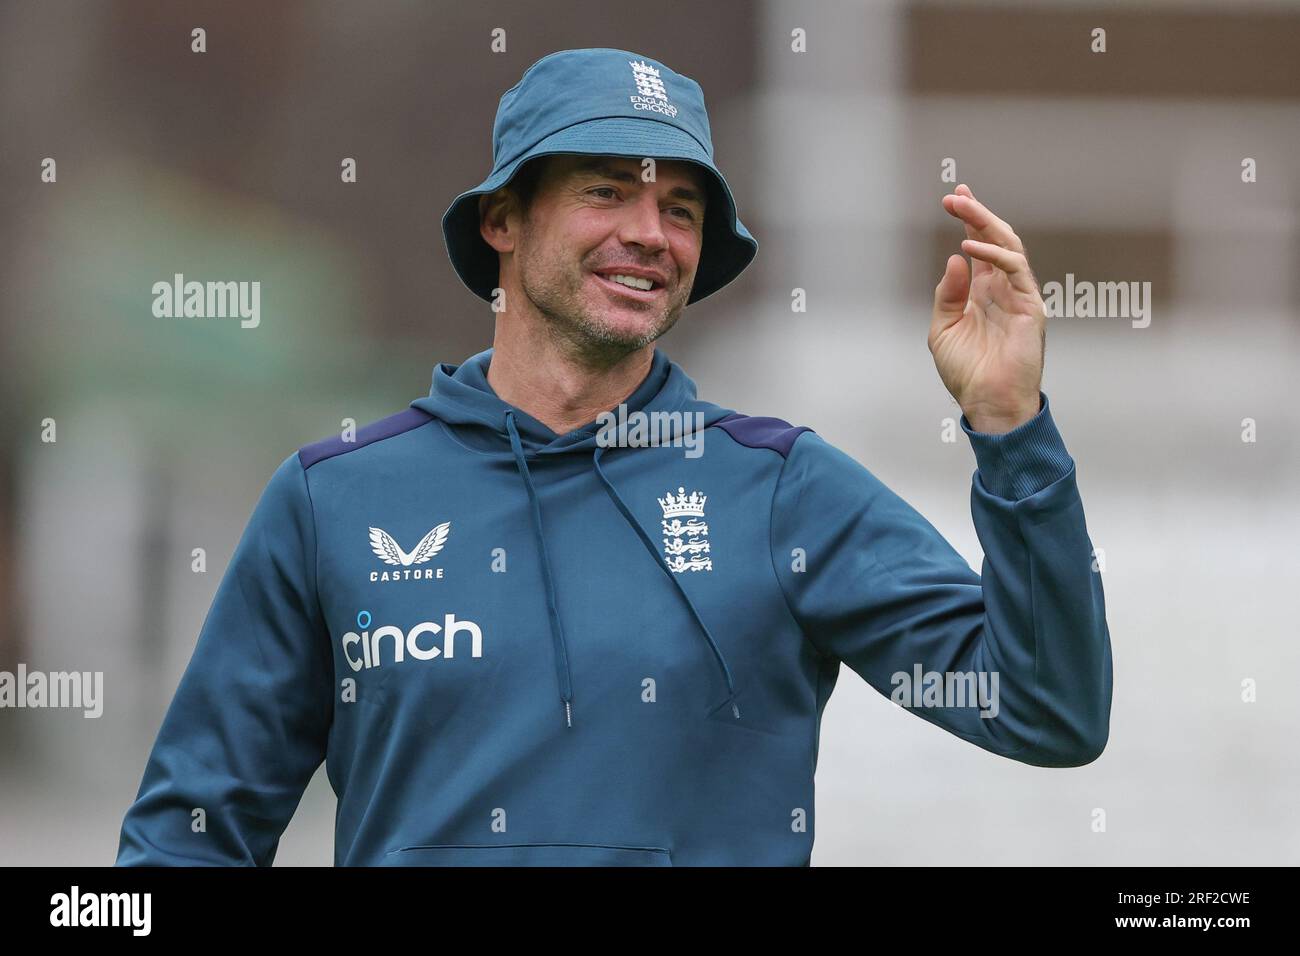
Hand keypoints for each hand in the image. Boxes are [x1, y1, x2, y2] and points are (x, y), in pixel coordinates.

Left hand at [929, 184, 1044, 433]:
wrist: (987, 403)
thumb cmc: (967, 372)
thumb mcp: (944, 330)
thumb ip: (948, 295)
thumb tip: (954, 260)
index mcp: (983, 293)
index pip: (979, 248)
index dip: (969, 222)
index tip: (955, 197)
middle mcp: (1002, 289)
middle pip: (994, 240)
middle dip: (976, 215)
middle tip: (956, 194)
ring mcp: (1019, 295)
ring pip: (1008, 247)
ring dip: (985, 224)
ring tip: (962, 207)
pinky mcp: (1030, 306)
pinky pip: (1015, 270)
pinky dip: (994, 255)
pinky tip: (969, 248)